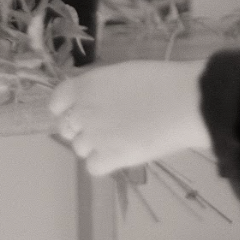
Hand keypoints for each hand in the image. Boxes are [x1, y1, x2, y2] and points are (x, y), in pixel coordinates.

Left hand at [48, 59, 211, 176]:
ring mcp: (93, 137)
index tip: (78, 110)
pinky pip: (93, 166)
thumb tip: (99, 100)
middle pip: (66, 128)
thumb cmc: (160, 80)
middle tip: (105, 126)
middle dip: (81, 128)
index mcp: (86, 85)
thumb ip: (103, 88)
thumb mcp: (124, 74)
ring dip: (95, 145)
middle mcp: (82, 111)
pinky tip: (122, 154)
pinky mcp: (108, 158)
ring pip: (80, 148)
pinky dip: (104, 162)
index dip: (65, 108)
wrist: (182, 102)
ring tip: (121, 138)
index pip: (57, 101)